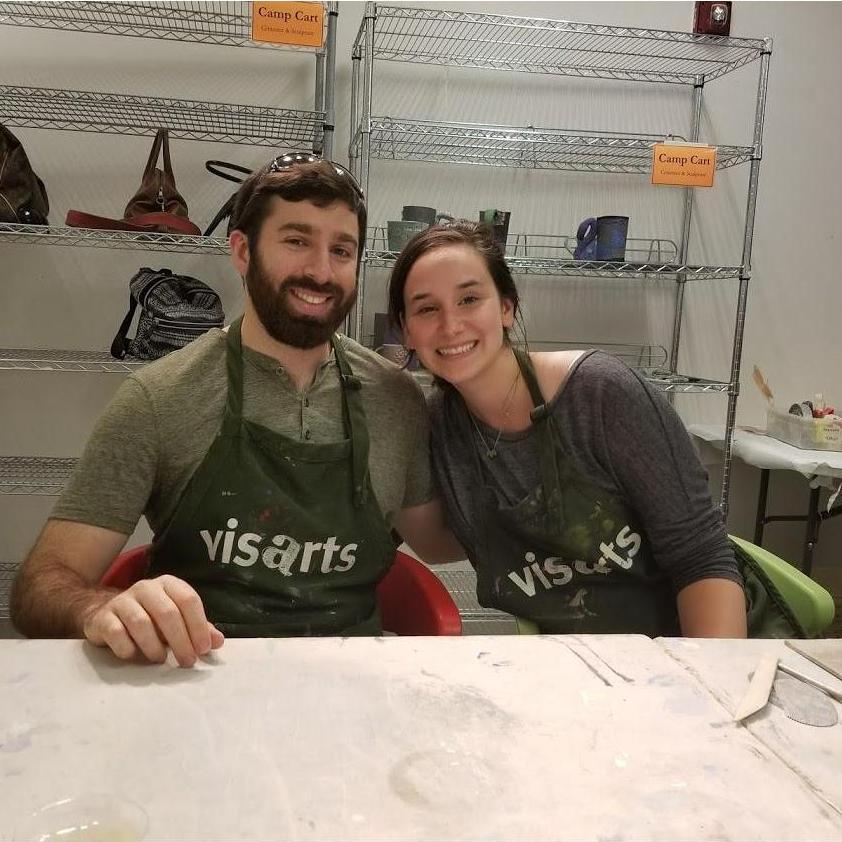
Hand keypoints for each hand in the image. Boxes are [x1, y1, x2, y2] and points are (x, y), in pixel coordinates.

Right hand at [83, 575, 224, 666]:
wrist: (106, 614)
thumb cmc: (150, 618)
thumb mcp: (177, 619)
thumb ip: (198, 628)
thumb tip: (218, 642)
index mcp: (168, 584)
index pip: (189, 600)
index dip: (199, 626)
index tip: (204, 649)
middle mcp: (146, 588)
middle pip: (167, 613)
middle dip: (180, 640)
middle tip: (187, 661)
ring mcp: (122, 601)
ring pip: (141, 623)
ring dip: (154, 646)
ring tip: (161, 660)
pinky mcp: (103, 617)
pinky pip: (116, 633)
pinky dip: (128, 649)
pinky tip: (135, 656)